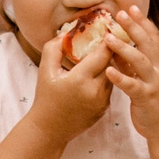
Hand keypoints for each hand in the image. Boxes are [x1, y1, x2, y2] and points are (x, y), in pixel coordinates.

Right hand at [26, 19, 115, 141]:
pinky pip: (110, 87)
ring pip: (113, 75)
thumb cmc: (45, 98)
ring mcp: (102, 101)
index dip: (108, 40)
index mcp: (80, 79)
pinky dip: (107, 78)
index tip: (110, 28)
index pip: (103, 54)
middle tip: (112, 37)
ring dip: (110, 64)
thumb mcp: (45, 70)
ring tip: (106, 53)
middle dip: (111, 50)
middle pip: (111, 63)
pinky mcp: (105, 108)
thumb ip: (54, 48)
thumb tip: (66, 32)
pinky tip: (101, 71)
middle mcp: (95, 90)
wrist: (50, 129)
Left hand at [102, 7, 158, 140]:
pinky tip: (108, 70)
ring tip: (108, 38)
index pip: (152, 37)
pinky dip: (120, 77)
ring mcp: (154, 83)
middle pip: (147, 43)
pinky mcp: (147, 98)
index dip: (143, 22)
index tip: (132, 7)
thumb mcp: (145, 79)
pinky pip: (132, 85)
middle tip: (119, 14)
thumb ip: (132, 64)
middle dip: (134, 27)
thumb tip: (115, 48)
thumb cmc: (154, 102)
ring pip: (140, 61)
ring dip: (124, 48)